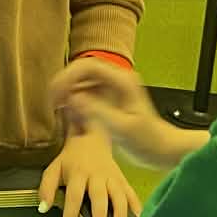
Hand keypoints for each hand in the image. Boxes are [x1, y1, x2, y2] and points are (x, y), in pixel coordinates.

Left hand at [38, 126, 140, 216]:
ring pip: (117, 193)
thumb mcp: (54, 169)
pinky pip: (130, 191)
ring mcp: (111, 177)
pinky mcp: (122, 178)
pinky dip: (136, 203)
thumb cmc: (70, 159)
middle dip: (100, 210)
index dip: (70, 215)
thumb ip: (47, 188)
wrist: (91, 138)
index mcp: (77, 174)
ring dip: (120, 208)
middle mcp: (96, 176)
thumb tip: (43, 209)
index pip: (73, 196)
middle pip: (98, 194)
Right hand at [50, 59, 180, 170]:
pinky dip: (76, 106)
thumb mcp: (121, 128)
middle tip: (54, 105)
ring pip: (82, 83)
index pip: (88, 66)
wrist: (161, 150)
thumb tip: (72, 99)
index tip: (57, 95)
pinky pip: (86, 95)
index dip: (68, 77)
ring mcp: (112, 89)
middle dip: (65, 86)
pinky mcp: (108, 99)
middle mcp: (117, 80)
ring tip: (65, 116)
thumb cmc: (147, 141)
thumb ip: (97, 112)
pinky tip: (75, 122)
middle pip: (82, 71)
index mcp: (122, 81)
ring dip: (69, 96)